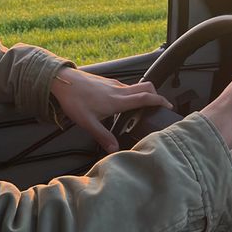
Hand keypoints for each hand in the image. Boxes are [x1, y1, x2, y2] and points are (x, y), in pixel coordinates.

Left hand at [50, 67, 172, 153]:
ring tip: (143, 107)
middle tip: (160, 105)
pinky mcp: (107, 82)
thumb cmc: (75, 100)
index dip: (159, 100)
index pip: (144, 97)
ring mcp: (113, 84)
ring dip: (144, 94)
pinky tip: (123, 103)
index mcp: (117, 100)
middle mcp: (118, 90)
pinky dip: (132, 93)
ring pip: (135, 86)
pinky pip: (125, 86)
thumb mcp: (88, 123)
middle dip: (156, 94)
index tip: (168, 104)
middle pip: (145, 87)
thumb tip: (114, 149)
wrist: (64, 81)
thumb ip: (103, 136)